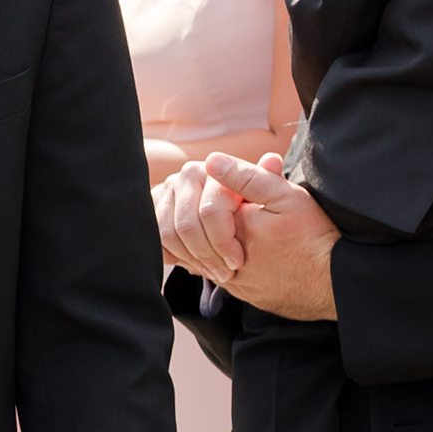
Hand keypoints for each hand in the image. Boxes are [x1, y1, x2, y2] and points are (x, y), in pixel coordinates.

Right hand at [155, 148, 281, 283]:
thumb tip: (271, 158)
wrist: (251, 231)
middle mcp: (188, 175)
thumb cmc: (267, 217)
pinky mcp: (155, 208)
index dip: (224, 240)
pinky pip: (157, 239)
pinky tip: (196, 263)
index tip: (237, 261)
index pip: (210, 211)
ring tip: (214, 270)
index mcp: (214, 169)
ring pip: (169, 234)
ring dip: (193, 258)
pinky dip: (176, 256)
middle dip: (208, 254)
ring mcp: (168, 191)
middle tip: (225, 272)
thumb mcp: (277, 198)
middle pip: (187, 225)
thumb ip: (272, 182)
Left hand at [199, 154, 338, 318]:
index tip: (255, 198)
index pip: (208, 202)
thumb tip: (212, 160)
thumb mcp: (286, 196)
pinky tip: (248, 252)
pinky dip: (225, 259)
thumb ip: (247, 176)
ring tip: (252, 233)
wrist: (333, 282)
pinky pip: (219, 273)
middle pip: (204, 228)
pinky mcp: (239, 293)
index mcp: (233, 227)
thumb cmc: (313, 236)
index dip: (231, 193)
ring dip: (217, 239)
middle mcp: (224, 257)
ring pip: (206, 253)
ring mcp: (231, 279)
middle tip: (255, 215)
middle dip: (221, 215)